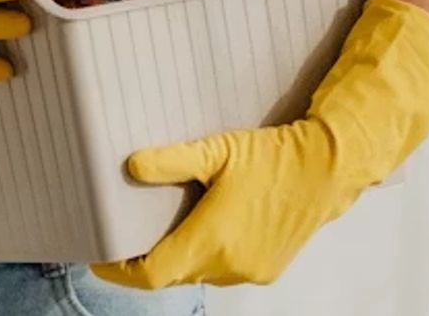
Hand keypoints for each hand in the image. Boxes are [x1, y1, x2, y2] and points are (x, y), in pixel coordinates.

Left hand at [92, 0, 428, 287]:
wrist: (329, 168)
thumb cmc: (275, 157)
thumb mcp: (218, 151)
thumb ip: (171, 160)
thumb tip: (131, 166)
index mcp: (213, 240)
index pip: (152, 275)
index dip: (119, 271)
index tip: (99, 257)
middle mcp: (230, 265)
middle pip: (171, 277)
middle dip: (144, 262)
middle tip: (122, 239)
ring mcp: (251, 271)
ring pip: (197, 276)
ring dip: (176, 260)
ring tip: (156, 233)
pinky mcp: (267, 269)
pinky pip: (222, 272)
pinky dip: (204, 258)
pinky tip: (199, 232)